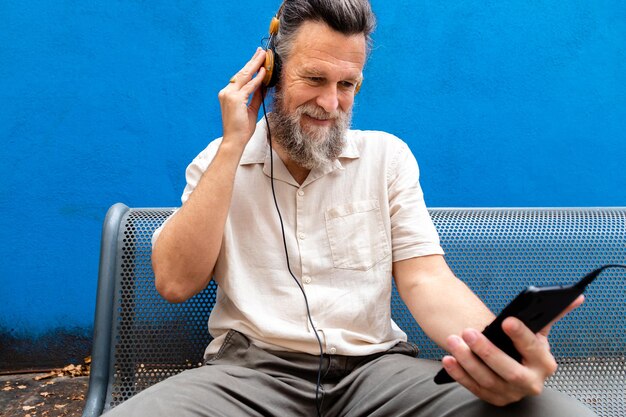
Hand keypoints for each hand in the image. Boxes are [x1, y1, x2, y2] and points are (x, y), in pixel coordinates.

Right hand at [218, 48, 266, 147]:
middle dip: (252, 61)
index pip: (240, 77)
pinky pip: (249, 87)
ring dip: (255, 65)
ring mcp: (229, 95)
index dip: (250, 67)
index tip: (257, 59)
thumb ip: (256, 96)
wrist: (234, 140)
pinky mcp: (235, 99)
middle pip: (242, 73)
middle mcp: (226, 92)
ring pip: (245, 76)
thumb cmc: (241, 128)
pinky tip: (264, 72)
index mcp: (228, 94)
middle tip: (261, 52)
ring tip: (264, 57)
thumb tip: (263, 86)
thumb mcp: (251, 109)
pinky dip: (257, 79)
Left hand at [441, 295, 583, 405]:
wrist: (515, 368)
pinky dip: (459, 374)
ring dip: (468, 360)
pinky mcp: (493, 398)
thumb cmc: (525, 346)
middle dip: (488, 351)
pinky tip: (448, 359)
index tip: (507, 321)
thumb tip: (575, 297)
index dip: (521, 335)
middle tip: (468, 332)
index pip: (533, 348)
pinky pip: (473, 387)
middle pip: (509, 370)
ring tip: (453, 340)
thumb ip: (552, 313)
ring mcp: (511, 394)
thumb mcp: (537, 331)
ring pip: (487, 380)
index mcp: (545, 364)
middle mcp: (531, 383)